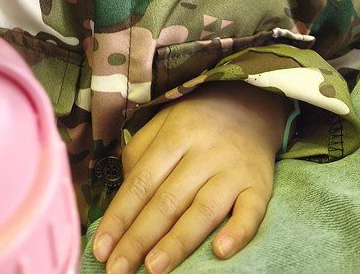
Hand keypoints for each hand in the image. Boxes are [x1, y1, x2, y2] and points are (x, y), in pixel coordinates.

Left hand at [92, 82, 288, 273]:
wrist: (253, 102)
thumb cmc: (198, 119)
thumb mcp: (164, 121)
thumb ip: (140, 153)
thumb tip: (122, 197)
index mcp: (175, 135)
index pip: (141, 182)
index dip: (119, 217)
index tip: (100, 248)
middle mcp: (203, 153)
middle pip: (167, 201)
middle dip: (139, 239)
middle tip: (118, 270)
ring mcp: (233, 170)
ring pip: (203, 210)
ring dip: (177, 242)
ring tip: (154, 269)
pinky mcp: (259, 185)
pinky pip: (251, 211)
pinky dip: (238, 232)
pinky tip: (220, 252)